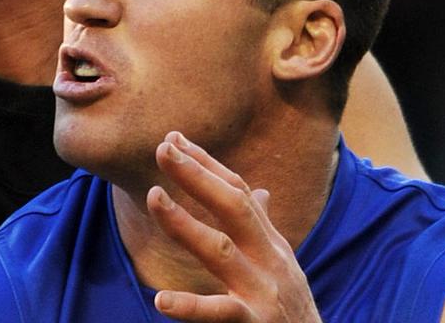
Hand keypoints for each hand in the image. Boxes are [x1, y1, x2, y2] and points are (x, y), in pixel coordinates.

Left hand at [146, 132, 320, 322]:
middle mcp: (270, 259)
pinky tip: (161, 301)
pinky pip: (219, 312)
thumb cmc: (291, 307)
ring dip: (185, 223)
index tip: (174, 139)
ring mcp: (263, 290)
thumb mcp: (281, 263)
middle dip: (197, 176)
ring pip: (221, 251)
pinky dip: (190, 306)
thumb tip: (259, 191)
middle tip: (163, 149)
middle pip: (233, 207)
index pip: (237, 192)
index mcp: (271, 242)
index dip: (206, 163)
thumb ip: (264, 227)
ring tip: (153, 197)